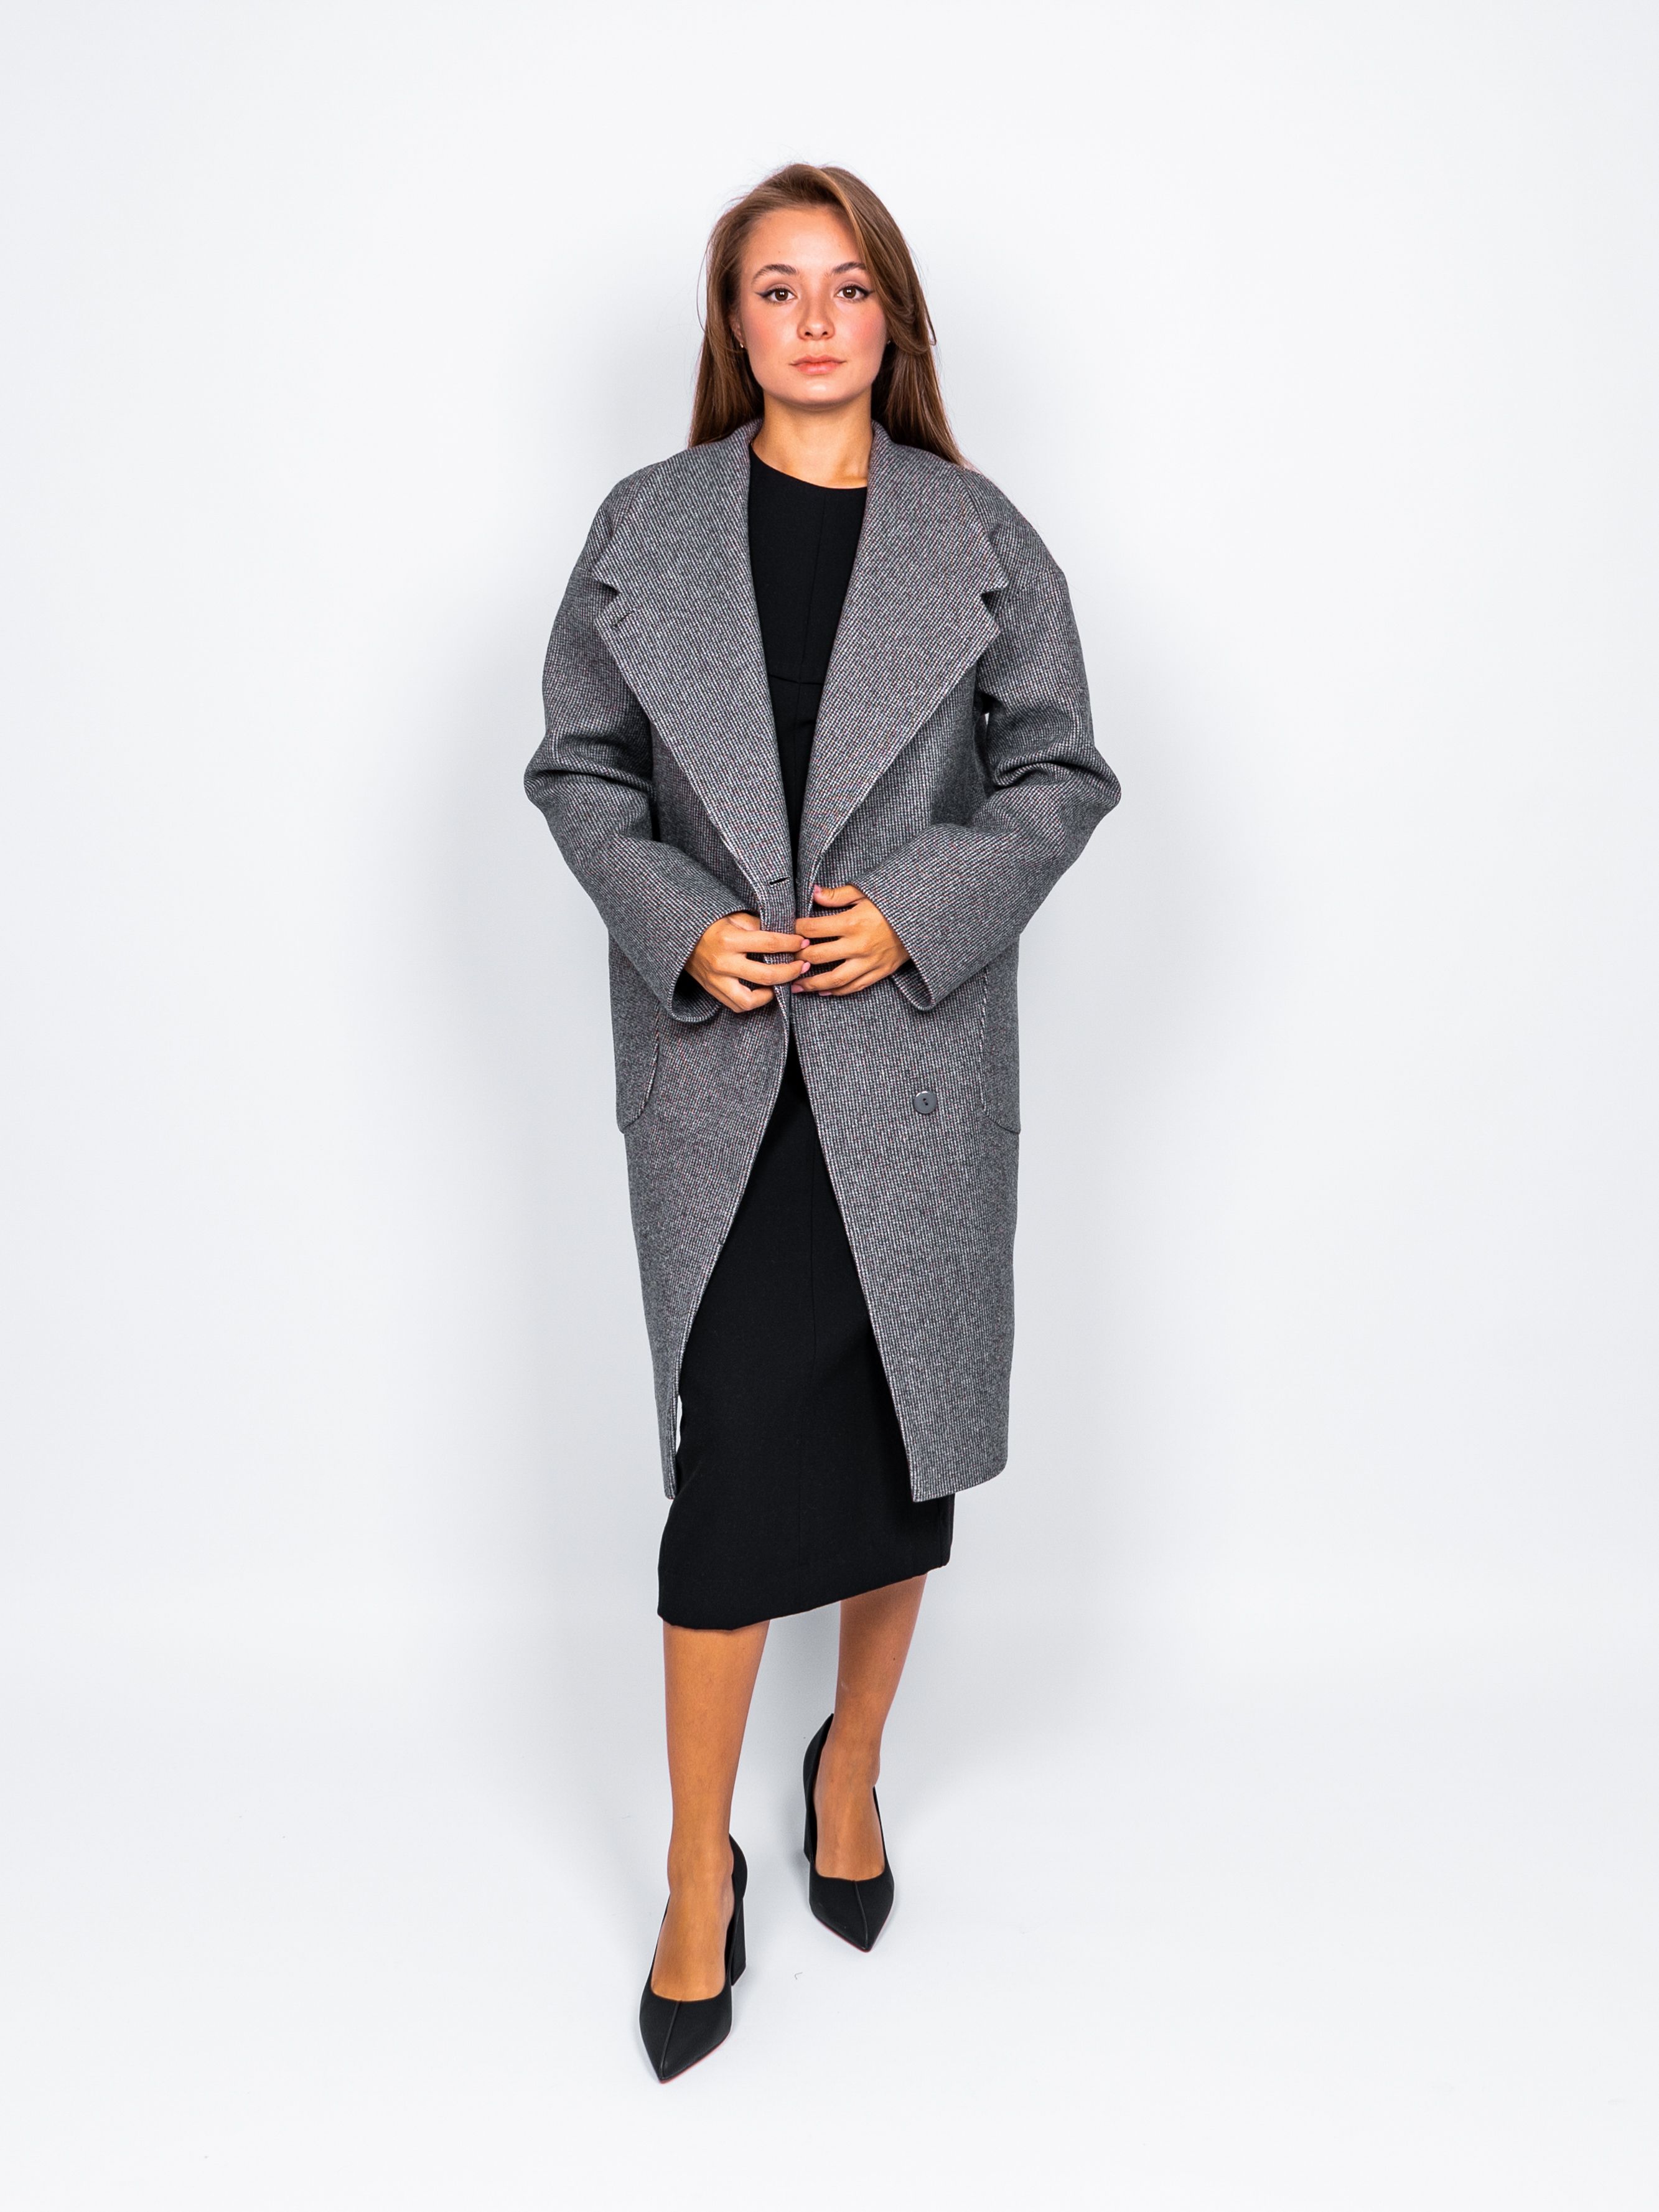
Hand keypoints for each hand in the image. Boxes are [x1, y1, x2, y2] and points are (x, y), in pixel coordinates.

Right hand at [685, 911, 808, 1012]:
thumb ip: (759, 925)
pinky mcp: (713, 990)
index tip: (803, 942)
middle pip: (766, 975)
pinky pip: (737, 1005)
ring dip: (772, 994)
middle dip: (791, 971)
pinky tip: (763, 991)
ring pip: (750, 1000)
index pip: (770, 944)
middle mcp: (723, 963)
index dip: (791, 944)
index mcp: (730, 939)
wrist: (682, 937)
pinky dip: (754, 1002)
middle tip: (802, 965)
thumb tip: (786, 932)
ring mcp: (717, 980)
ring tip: (782, 984)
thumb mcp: (735, 917)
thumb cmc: (712, 924)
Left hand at [791, 884, 909, 995]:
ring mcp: (869, 962)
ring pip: (834, 979)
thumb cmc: (891, 904)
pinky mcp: (879, 972)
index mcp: (852, 923)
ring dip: (812, 984)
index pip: (813, 929)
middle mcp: (858, 946)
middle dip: (798, 958)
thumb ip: (838, 895)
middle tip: (787, 959)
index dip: (796, 929)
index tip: (790, 930)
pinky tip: (824, 992)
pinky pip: (854, 987)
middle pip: (818, 956)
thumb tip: (814, 893)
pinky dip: (837, 992)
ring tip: (795, 986)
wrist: (922, 919)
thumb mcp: (865, 893)